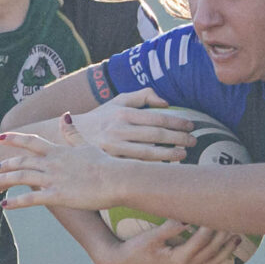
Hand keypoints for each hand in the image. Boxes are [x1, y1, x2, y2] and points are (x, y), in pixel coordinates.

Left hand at [0, 116, 126, 210]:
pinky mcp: (58, 196)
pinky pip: (32, 200)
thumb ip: (73, 133)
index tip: (1, 137)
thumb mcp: (87, 145)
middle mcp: (53, 163)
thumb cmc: (106, 164)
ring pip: (22, 177)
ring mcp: (54, 179)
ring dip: (6, 179)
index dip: (15, 139)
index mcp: (60, 151)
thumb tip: (65, 115)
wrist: (118, 179)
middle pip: (23, 160)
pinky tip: (5, 206)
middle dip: (7, 163)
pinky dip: (16, 202)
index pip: (32, 141)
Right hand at [71, 89, 195, 161]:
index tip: (191, 125)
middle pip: (155, 135)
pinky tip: (165, 167)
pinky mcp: (109, 162)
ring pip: (147, 153)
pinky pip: (134, 165)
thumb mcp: (118, 101)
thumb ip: (142, 96)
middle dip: (178, 138)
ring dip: (169, 154)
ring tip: (184, 155)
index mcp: (122, 113)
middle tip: (194, 141)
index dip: (177, 122)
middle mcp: (118, 130)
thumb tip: (166, 102)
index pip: (156, 117)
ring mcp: (113, 148)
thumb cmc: (101, 118)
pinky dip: (152, 166)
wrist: (70, 136)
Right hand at [99, 222, 247, 263]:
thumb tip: (187, 218)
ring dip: (224, 254)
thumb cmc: (133, 249)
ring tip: (236, 241)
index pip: (202, 241)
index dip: (213, 228)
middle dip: (224, 239)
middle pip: (210, 254)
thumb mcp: (150, 237)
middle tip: (236, 224)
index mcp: (178, 259)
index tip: (220, 215)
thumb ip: (170, 228)